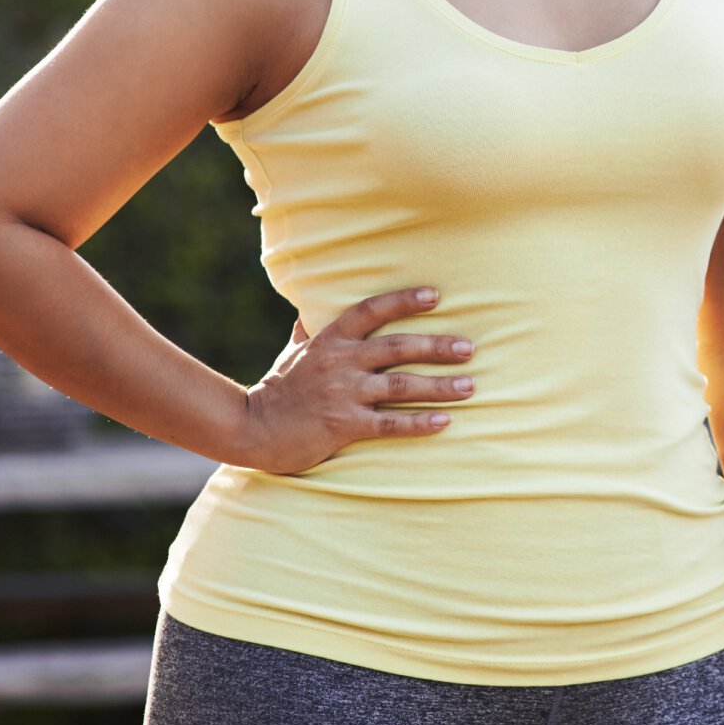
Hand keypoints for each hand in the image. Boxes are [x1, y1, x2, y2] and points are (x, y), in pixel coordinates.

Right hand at [239, 288, 475, 474]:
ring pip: (400, 386)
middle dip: (436, 347)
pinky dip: (418, 423)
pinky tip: (444, 421)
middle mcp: (340, 362)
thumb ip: (309, 330)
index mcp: (330, 339)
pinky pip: (389, 424)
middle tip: (469, 348)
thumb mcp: (293, 352)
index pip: (371, 310)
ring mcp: (343, 394)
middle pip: (397, 347)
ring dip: (438, 386)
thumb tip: (311, 308)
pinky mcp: (343, 426)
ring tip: (469, 386)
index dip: (403, 301)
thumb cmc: (278, 388)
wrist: (254, 429)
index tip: (435, 296)